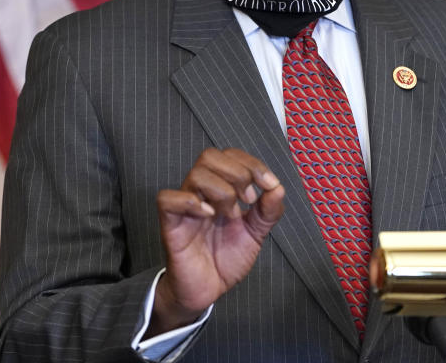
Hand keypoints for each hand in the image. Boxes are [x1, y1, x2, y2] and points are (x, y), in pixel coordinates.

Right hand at [147, 148, 284, 335]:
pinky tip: (208, 215)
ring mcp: (185, 207)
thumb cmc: (224, 260)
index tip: (268, 184)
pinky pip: (167, 199)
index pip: (230, 156)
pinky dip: (190, 201)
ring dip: (221, 190)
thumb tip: (278, 188)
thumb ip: (268, 212)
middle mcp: (201, 193)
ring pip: (195, 174)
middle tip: (248, 200)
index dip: (251, 163)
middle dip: (237, 173)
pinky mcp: (170, 225)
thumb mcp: (255, 234)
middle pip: (210, 156)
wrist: (207, 291)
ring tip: (231, 214)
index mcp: (220, 190)